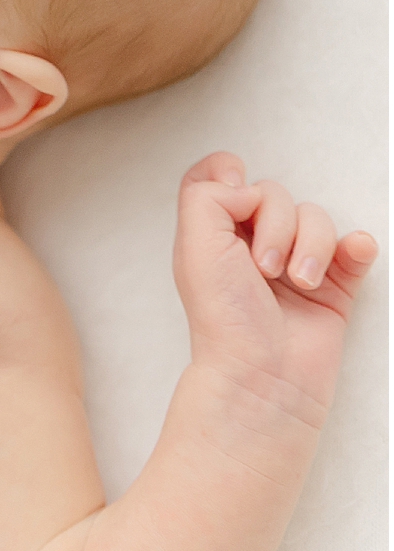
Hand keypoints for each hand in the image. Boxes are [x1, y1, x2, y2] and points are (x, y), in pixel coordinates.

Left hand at [175, 152, 376, 421]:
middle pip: (274, 194)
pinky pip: (354, 248)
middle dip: (276, 224)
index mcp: (213, 232)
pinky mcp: (332, 286)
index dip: (229, 175)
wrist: (264, 375)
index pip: (221, 180)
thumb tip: (244, 182)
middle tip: (263, 266)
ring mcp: (294, 263)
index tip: (235, 189)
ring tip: (298, 282)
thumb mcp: (195, 244)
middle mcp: (251, 243)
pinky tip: (352, 254)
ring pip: (315, 218)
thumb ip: (208, 195)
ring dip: (311, 246)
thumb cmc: (224, 316)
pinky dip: (356, 247)